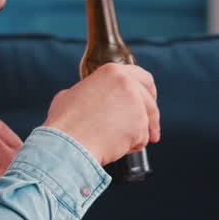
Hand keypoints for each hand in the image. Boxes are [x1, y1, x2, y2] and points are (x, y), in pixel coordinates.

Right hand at [43, 63, 159, 166]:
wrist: (69, 143)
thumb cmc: (65, 123)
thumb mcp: (71, 95)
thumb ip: (89, 92)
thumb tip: (88, 98)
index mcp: (112, 72)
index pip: (142, 77)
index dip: (148, 92)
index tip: (150, 101)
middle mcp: (127, 84)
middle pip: (150, 101)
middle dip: (153, 117)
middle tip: (152, 131)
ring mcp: (136, 105)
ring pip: (145, 123)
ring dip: (135, 135)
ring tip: (112, 142)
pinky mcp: (140, 126)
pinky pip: (141, 139)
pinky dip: (131, 147)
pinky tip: (113, 147)